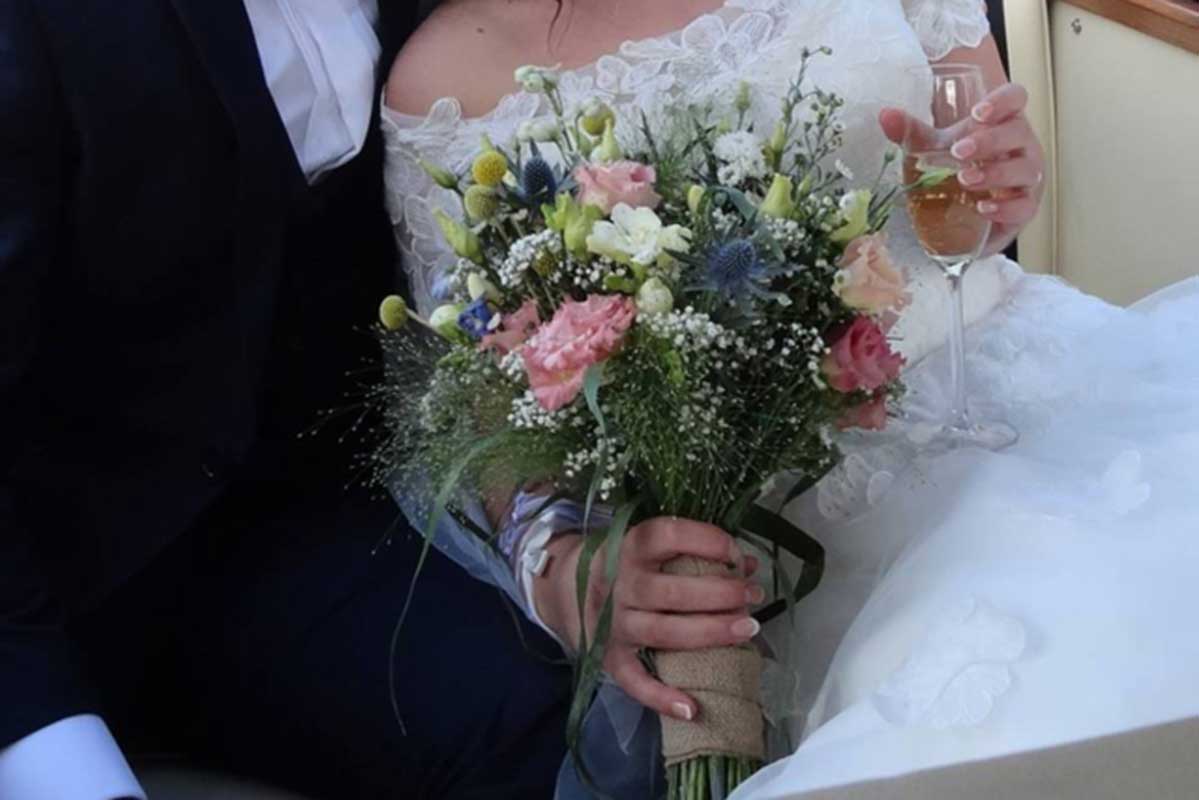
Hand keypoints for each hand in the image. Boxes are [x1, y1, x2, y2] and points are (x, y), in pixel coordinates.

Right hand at [535, 518, 763, 720]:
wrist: (558, 585)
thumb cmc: (618, 561)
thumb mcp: (644, 544)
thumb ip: (690, 549)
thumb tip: (746, 563)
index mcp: (629, 547)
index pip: (668, 536)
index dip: (707, 541)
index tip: (736, 552)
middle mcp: (619, 584)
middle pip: (673, 591)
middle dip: (721, 593)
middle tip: (752, 594)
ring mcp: (612, 624)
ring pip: (664, 632)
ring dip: (710, 632)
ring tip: (748, 628)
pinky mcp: (607, 658)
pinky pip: (634, 681)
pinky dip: (661, 697)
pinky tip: (692, 708)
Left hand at [880, 82, 1044, 254]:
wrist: (964, 215)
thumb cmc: (956, 170)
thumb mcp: (931, 149)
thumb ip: (910, 132)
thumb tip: (885, 115)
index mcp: (1002, 123)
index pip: (1015, 99)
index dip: (1002, 101)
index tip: (977, 113)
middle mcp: (1021, 146)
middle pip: (1019, 132)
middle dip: (990, 140)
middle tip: (958, 152)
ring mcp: (1026, 177)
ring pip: (1026, 169)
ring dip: (996, 173)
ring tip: (965, 180)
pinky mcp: (1025, 208)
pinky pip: (1024, 206)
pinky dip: (1005, 208)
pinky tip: (983, 208)